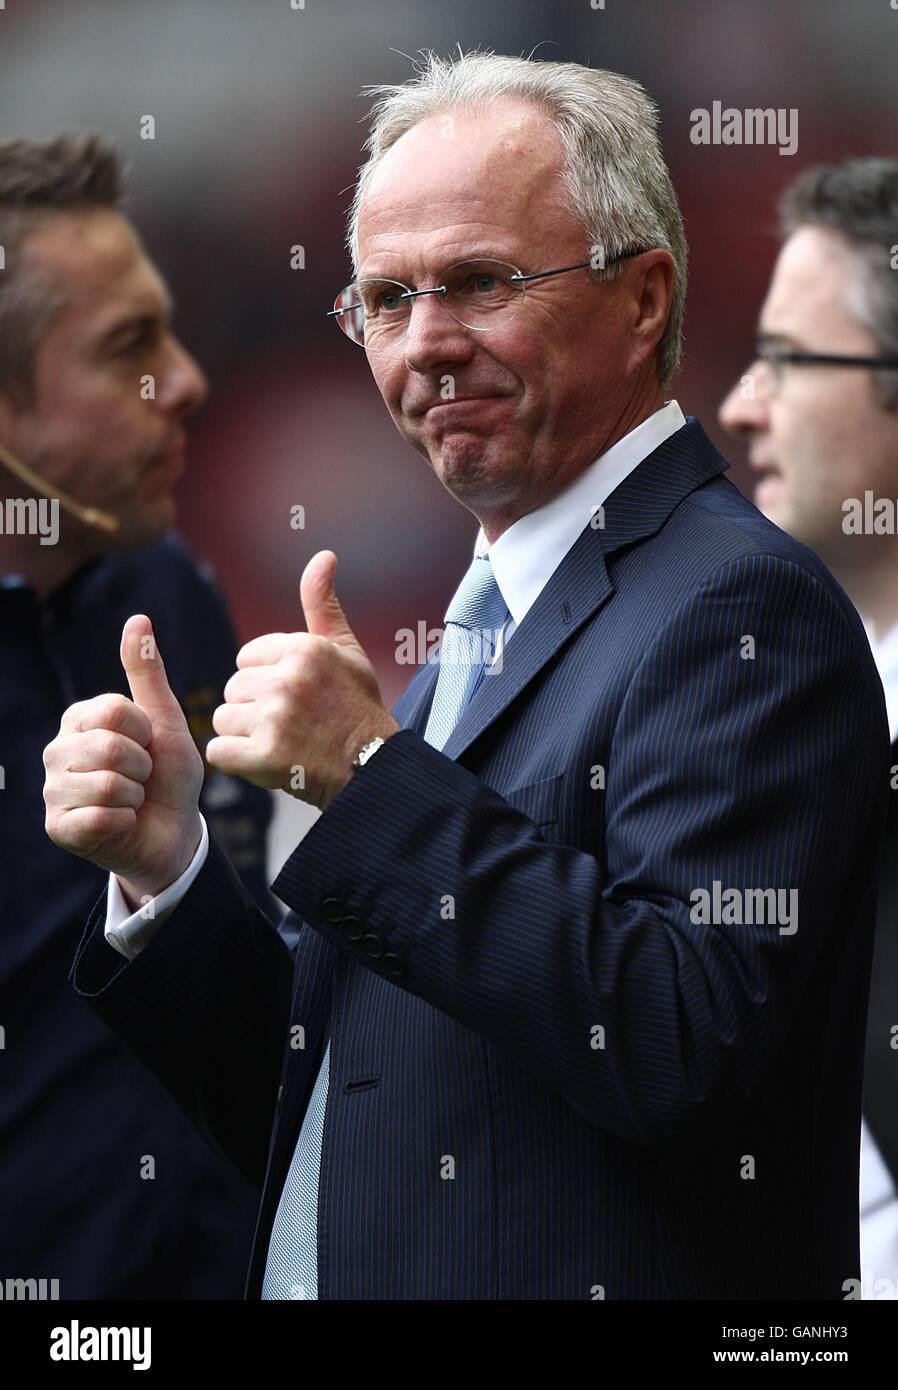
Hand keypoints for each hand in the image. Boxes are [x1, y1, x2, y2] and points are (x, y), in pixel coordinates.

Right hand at [43, 615, 204, 905]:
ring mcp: (52, 789)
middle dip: (142, 766)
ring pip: (106, 784)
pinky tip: (120, 823)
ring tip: (131, 799)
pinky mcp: (58, 827)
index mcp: (80, 718)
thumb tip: (138, 618)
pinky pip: (99, 818)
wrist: (175, 832)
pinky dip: (124, 821)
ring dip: (134, 795)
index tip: (148, 745)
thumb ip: (147, 672)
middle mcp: (57, 749)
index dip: (146, 732)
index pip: (114, 710)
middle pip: (109, 747)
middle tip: (142, 778)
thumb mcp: (165, 720)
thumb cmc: (168, 775)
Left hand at [206, 550, 399, 809]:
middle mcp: (288, 679)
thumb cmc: (357, 707)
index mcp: (304, 649)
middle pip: (233, 689)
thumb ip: (323, 604)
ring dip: (244, 735)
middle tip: (291, 724)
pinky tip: (267, 761)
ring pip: (223, 719)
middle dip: (254, 708)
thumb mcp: (346, 650)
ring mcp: (275, 718)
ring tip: (281, 742)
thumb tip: (323, 555)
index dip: (266, 680)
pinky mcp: (264, 756)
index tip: (297, 697)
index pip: (246, 659)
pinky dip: (237, 761)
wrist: (373, 768)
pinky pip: (219, 751)